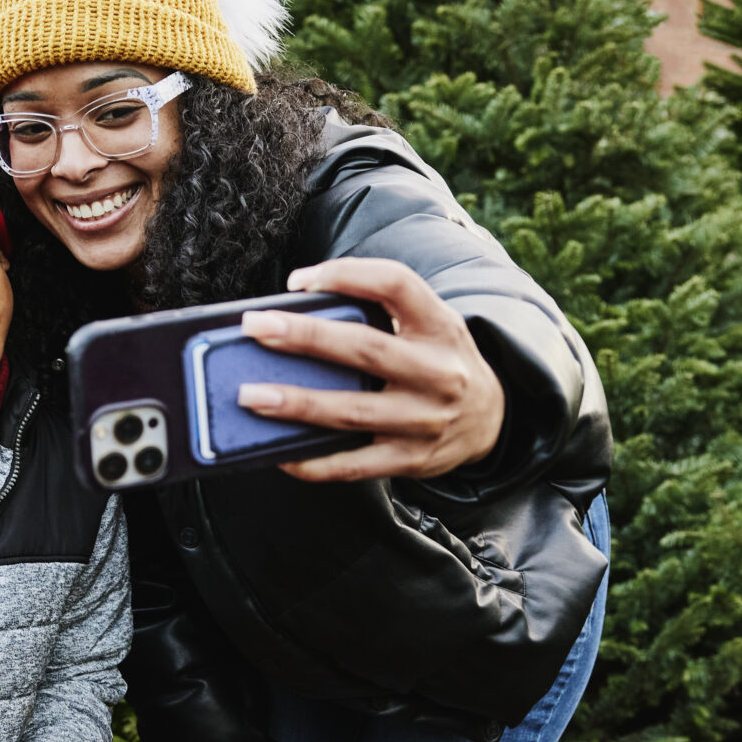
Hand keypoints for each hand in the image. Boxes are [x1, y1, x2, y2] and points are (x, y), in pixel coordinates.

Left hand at [234, 257, 506, 482]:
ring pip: (353, 412)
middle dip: (305, 337)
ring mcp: (425, 420)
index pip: (396, 284)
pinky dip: (314, 462)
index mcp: (440, 326)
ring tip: (251, 396)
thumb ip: (381, 312)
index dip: (346, 275)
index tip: (297, 282)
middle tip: (255, 328)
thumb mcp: (430, 324)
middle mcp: (438, 372)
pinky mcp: (412, 459)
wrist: (491, 420)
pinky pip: (355, 465)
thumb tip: (294, 309)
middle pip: (366, 349)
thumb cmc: (440, 361)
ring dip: (297, 404)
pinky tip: (280, 453)